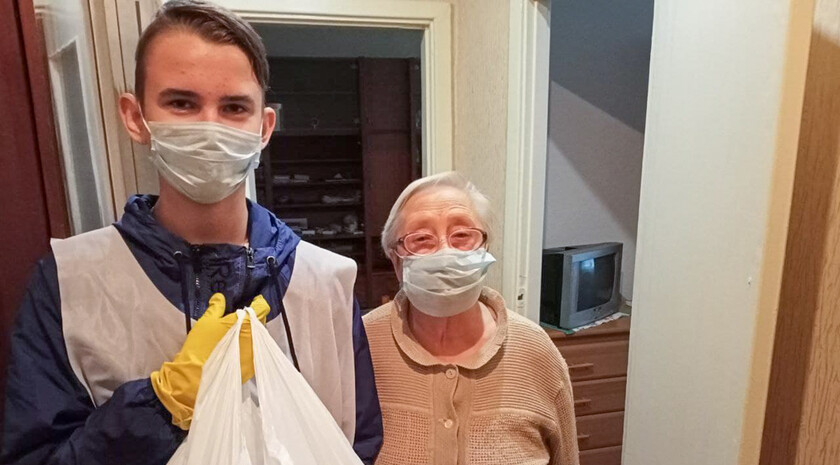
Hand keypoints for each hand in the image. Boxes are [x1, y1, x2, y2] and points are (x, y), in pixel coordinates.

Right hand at [150, 293, 268, 428]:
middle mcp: (256, 338)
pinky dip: (250, 346)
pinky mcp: (252, 367)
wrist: (196, 377)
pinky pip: (256, 351)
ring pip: (260, 338)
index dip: (258, 302)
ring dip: (253, 332)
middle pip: (262, 323)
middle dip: (254, 318)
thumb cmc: (202, 345)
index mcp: (248, 324)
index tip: (254, 300)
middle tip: (243, 316)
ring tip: (241, 330)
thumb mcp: (206, 321)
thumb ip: (216, 307)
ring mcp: (256, 354)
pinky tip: (239, 345)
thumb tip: (220, 297)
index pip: (262, 308)